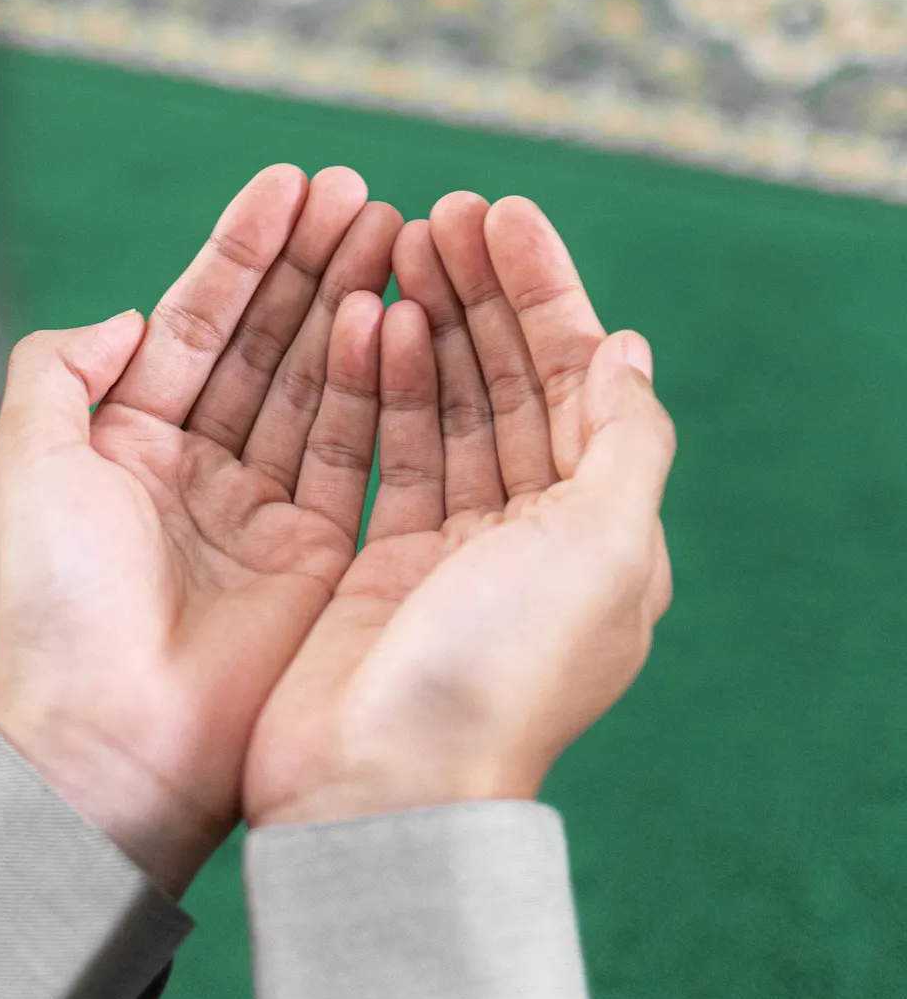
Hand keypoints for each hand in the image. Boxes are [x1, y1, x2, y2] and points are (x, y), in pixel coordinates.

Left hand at [0, 165, 399, 893]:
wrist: (109, 738)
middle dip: (312, 262)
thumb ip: (60, 366)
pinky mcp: (317, 555)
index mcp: (129, 438)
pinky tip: (394, 319)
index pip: (197, 319)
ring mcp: (262, 509)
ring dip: (351, 303)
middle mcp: (199, 465)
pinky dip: (374, 383)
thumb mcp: (26, 457)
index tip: (291, 183)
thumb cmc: (57, 597)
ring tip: (392, 232)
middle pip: (266, 338)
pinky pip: (353, 450)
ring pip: (315, 382)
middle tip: (362, 192)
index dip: (243, 248)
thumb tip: (132, 315)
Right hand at [243, 192, 674, 827]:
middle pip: (512, 380)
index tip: (501, 212)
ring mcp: (456, 546)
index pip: (578, 376)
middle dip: (483, 292)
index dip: (545, 289)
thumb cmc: (503, 668)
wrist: (386, 787)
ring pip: (449, 405)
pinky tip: (370, 319)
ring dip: (430, 321)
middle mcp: (535, 531)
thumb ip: (626, 439)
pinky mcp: (383, 559)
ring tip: (398, 244)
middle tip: (441, 211)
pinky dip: (382, 382)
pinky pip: (388, 448)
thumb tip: (629, 347)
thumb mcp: (605, 546)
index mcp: (601, 528)